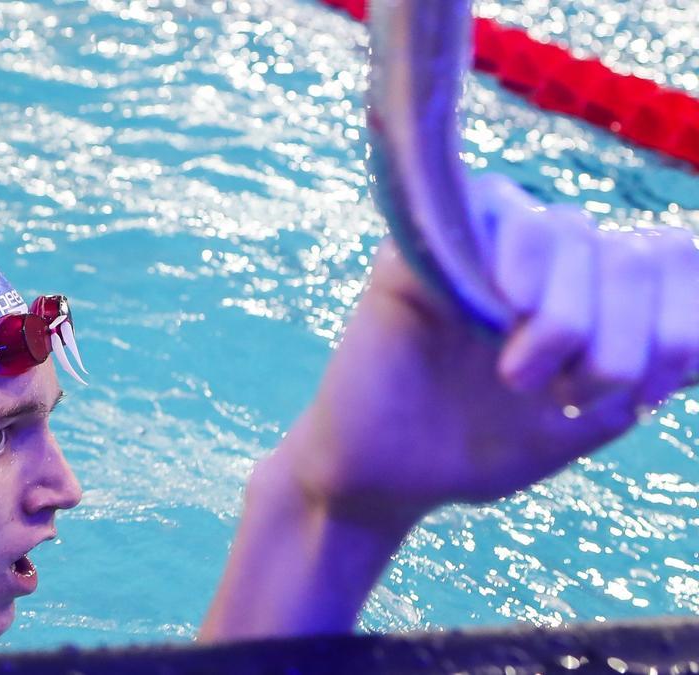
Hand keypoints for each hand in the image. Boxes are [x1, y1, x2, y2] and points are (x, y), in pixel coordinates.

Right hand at [288, 174, 698, 529]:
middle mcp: (540, 264)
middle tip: (569, 396)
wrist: (379, 479)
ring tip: (520, 377)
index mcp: (585, 298)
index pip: (672, 260)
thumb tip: (685, 344)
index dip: (679, 325)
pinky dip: (511, 261)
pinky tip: (496, 319)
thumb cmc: (469, 452)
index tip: (649, 393)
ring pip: (566, 228)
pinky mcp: (421, 246)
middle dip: (620, 339)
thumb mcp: (575, 429)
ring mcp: (481, 248)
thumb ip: (632, 379)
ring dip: (565, 315)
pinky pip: (487, 204)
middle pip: (629, 254)